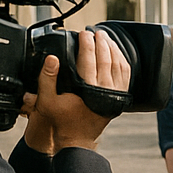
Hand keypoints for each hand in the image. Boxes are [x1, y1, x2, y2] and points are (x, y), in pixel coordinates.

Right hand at [24, 29, 131, 152]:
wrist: (77, 140)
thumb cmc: (62, 122)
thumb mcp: (47, 101)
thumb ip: (47, 78)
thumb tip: (52, 58)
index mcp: (88, 90)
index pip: (89, 60)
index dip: (87, 45)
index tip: (83, 33)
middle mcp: (105, 91)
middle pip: (106, 60)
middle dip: (101, 43)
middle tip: (95, 32)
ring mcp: (114, 95)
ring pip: (119, 66)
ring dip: (113, 50)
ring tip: (105, 39)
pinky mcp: (119, 98)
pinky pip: (125, 76)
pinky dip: (122, 62)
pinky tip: (116, 54)